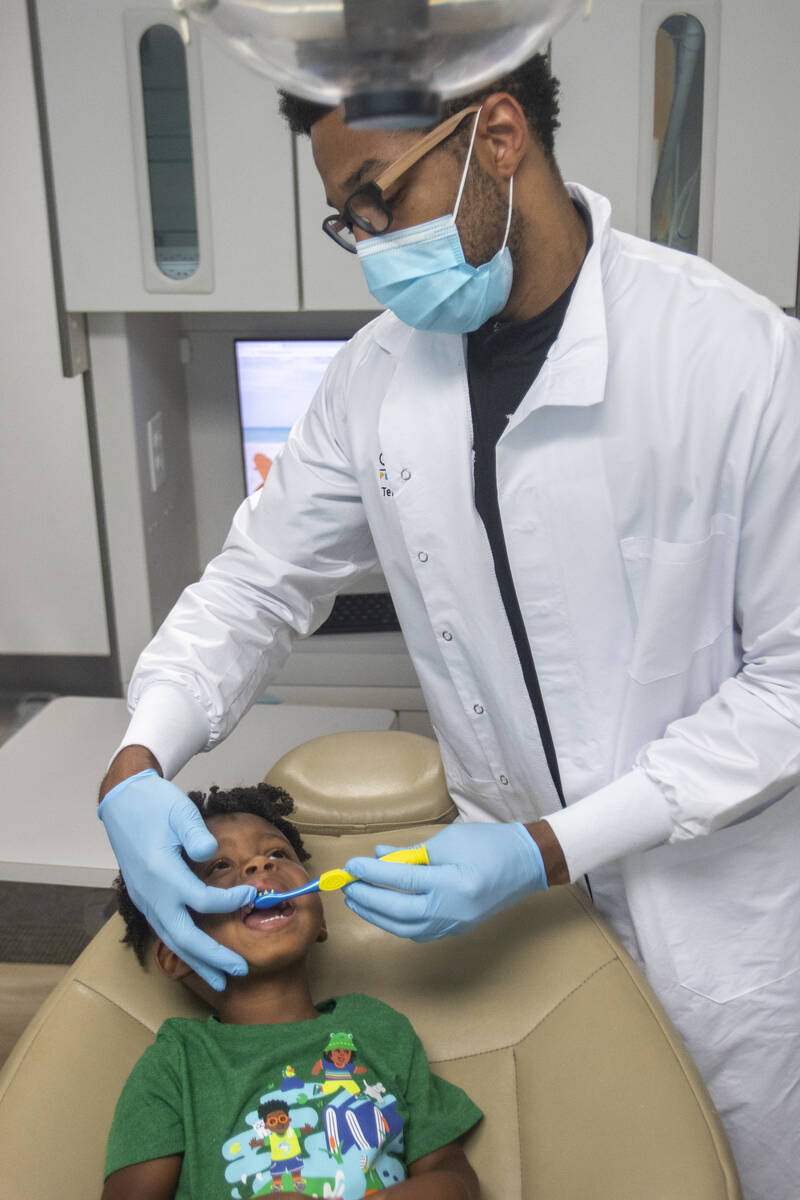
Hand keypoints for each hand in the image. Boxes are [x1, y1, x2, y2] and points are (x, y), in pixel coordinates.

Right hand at [98, 769, 255, 989]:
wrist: (122, 801)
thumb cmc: (154, 804)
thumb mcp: (179, 810)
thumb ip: (195, 834)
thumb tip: (209, 852)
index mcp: (162, 873)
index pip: (200, 900)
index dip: (228, 902)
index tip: (252, 895)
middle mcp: (151, 893)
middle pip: (183, 936)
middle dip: (211, 958)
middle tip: (239, 970)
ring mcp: (144, 898)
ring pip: (171, 939)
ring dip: (196, 961)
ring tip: (220, 978)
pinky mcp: (143, 897)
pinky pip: (164, 930)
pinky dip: (182, 947)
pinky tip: (197, 956)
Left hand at [343, 822, 546, 940]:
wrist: (527, 863)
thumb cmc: (490, 844)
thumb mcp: (447, 841)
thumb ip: (411, 853)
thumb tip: (379, 856)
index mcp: (451, 884)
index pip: (401, 881)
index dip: (372, 873)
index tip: (351, 865)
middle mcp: (452, 910)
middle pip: (398, 912)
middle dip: (368, 900)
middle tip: (348, 886)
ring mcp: (455, 924)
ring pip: (406, 929)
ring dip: (378, 916)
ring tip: (358, 900)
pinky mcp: (457, 928)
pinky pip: (420, 932)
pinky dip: (397, 923)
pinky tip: (383, 911)